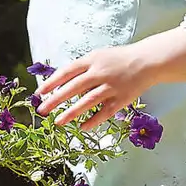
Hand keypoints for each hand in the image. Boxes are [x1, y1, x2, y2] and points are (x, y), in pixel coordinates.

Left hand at [35, 43, 155, 129]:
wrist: (147, 60)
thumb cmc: (118, 59)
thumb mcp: (98, 57)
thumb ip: (81, 69)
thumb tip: (61, 85)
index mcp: (92, 60)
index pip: (67, 71)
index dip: (51, 82)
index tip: (39, 93)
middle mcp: (100, 72)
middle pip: (74, 87)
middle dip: (56, 99)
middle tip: (41, 110)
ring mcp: (112, 86)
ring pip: (88, 101)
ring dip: (72, 112)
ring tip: (58, 122)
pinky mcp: (122, 98)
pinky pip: (105, 112)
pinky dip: (94, 120)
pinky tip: (82, 127)